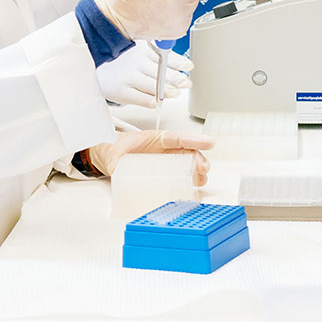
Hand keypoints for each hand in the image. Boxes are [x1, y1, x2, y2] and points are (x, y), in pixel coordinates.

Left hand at [87, 129, 214, 185]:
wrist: (113, 154)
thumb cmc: (118, 148)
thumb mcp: (114, 154)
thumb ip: (116, 162)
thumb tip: (117, 170)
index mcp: (155, 139)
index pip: (177, 138)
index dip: (193, 140)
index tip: (208, 142)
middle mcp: (165, 148)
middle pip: (187, 150)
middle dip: (198, 158)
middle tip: (203, 168)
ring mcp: (167, 159)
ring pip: (188, 161)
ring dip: (197, 170)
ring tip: (201, 178)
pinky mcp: (167, 169)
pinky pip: (182, 171)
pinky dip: (190, 178)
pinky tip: (195, 184)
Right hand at [95, 42, 193, 107]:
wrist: (101, 73)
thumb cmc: (127, 65)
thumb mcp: (142, 55)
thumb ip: (160, 59)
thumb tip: (184, 66)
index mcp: (143, 51)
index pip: (164, 56)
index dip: (178, 61)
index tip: (189, 66)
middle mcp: (135, 62)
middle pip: (160, 70)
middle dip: (176, 78)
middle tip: (186, 83)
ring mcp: (128, 77)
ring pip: (152, 85)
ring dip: (167, 90)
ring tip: (176, 93)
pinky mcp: (122, 91)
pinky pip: (139, 98)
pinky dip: (150, 101)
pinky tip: (157, 102)